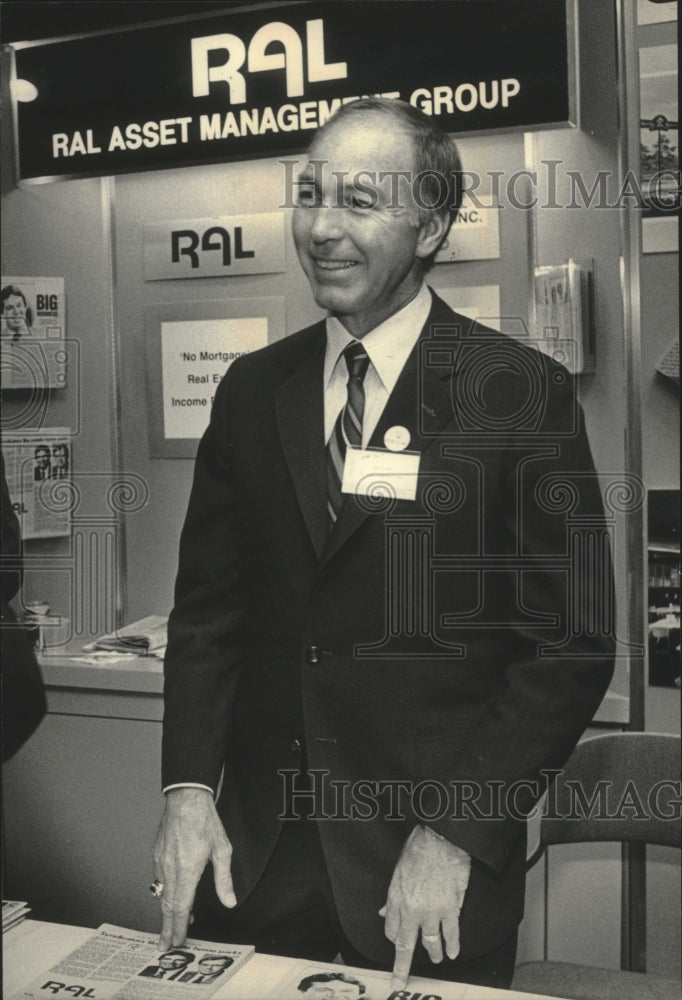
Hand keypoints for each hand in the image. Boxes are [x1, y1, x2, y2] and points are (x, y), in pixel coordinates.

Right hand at [152, 787, 235, 948]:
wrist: (186, 798)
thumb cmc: (205, 821)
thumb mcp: (222, 850)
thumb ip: (224, 879)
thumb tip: (229, 901)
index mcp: (187, 871)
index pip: (181, 908)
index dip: (179, 928)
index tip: (178, 942)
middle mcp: (170, 870)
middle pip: (167, 907)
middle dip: (167, 928)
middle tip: (166, 946)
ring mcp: (160, 862)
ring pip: (162, 895)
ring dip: (166, 912)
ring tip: (172, 925)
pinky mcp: (156, 855)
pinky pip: (159, 881)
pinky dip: (165, 894)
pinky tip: (172, 897)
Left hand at [379, 825, 470, 990]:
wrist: (440, 840)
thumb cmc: (418, 849)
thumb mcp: (398, 871)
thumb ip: (392, 897)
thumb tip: (384, 913)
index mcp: (396, 898)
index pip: (391, 929)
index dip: (394, 938)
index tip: (397, 942)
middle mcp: (411, 909)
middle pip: (405, 944)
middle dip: (402, 965)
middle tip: (400, 979)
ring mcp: (432, 911)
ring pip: (430, 942)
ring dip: (433, 954)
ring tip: (437, 960)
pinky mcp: (450, 908)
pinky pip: (451, 933)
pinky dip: (453, 945)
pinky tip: (453, 953)